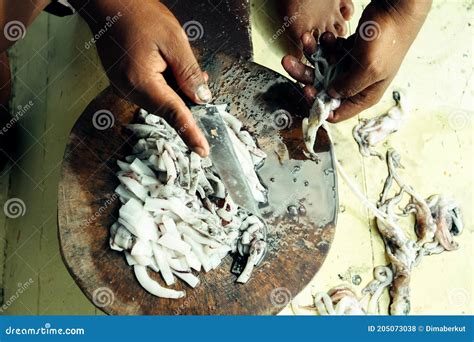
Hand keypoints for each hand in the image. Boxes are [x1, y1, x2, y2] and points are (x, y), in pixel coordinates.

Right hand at [74, 0, 210, 155]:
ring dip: (177, 91)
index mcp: (140, 81)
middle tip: (201, 81)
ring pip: (160, 101)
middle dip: (187, 100)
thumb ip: (189, 73)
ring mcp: (123, 87)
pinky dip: (166, 85)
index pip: (173, 113)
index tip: (203, 150)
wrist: (109, 3)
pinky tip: (171, 68)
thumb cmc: (139, 14)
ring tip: (183, 66)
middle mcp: (128, 90)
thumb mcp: (174, 41)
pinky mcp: (124, 82)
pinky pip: (151, 92)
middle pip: (167, 108)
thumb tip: (201, 99)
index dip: (190, 133)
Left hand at [282, 1, 431, 121]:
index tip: (306, 89)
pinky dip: (324, 45)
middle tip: (288, 62)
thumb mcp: (369, 69)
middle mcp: (356, 84)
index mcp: (364, 95)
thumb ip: (348, 86)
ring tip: (305, 40)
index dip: (318, 105)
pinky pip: (329, 53)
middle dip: (305, 76)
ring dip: (311, 56)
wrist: (397, 9)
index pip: (336, 113)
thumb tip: (329, 95)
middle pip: (323, 89)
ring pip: (322, 69)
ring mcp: (351, 67)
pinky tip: (325, 36)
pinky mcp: (349, 52)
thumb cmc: (388, 40)